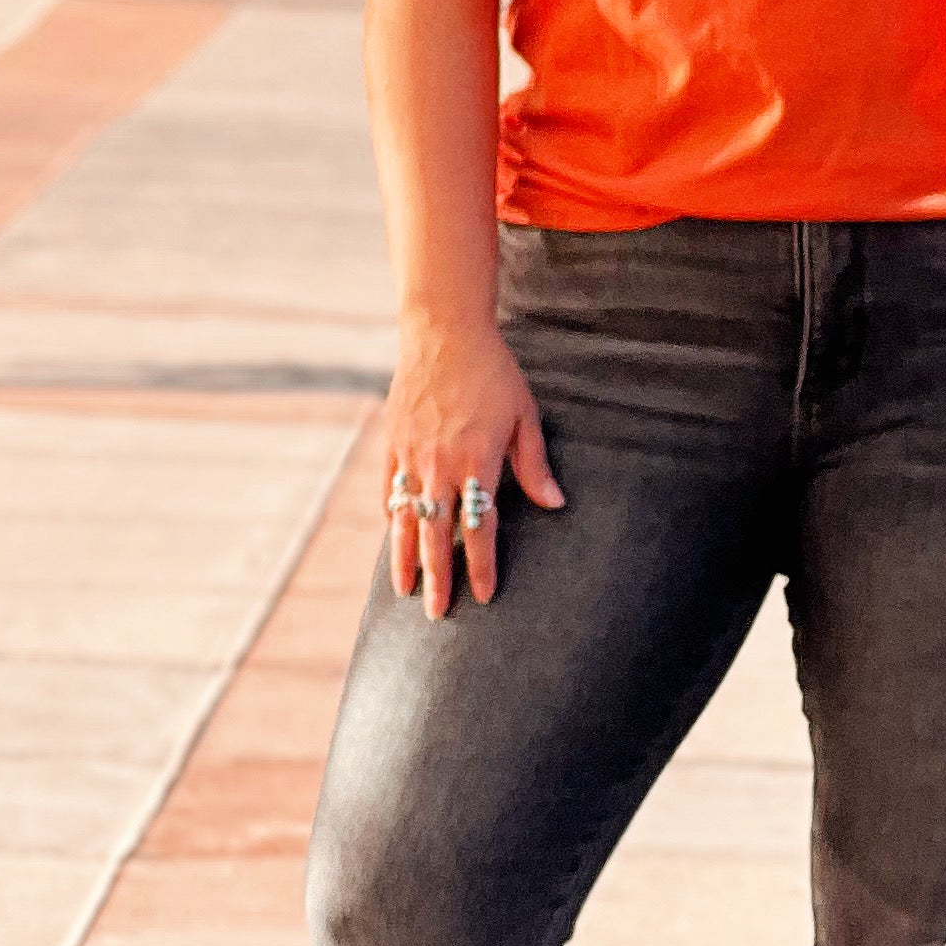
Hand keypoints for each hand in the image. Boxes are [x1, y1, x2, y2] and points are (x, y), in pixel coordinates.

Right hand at [381, 316, 564, 617]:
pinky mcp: (392, 442)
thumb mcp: (524, 415)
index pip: (479, 526)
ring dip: (406, 558)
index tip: (483, 594)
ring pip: (407, 519)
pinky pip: (390, 489)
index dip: (481, 564)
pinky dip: (393, 515)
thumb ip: (534, 464)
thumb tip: (555, 503)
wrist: (444, 332)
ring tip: (405, 592)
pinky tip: (395, 536)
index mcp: (477, 460)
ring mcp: (411, 455)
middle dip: (439, 577)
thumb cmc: (493, 372)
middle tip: (438, 613)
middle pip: (438, 534)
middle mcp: (440, 465)